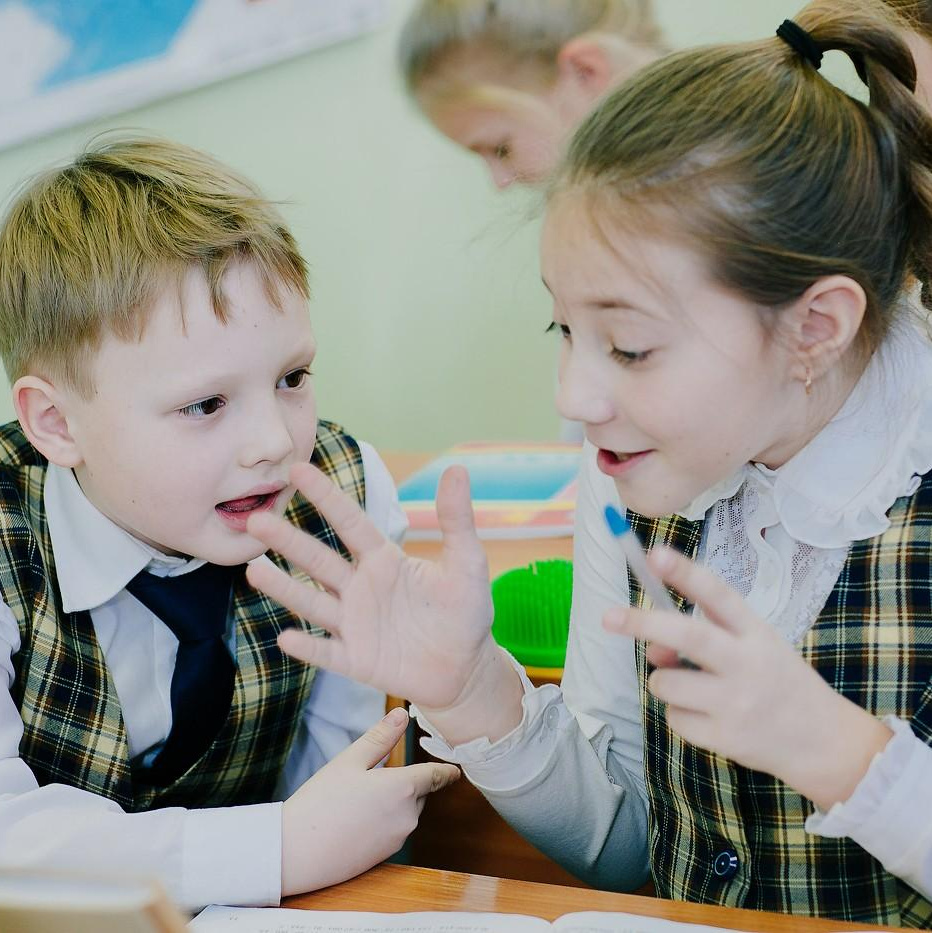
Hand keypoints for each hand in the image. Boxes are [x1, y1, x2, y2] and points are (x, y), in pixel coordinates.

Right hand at [246, 462, 524, 743]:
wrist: (465, 668)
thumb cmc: (465, 612)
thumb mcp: (467, 562)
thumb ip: (457, 520)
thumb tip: (457, 468)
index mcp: (384, 560)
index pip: (350, 522)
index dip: (325, 497)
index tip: (297, 469)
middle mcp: (361, 588)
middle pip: (319, 559)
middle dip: (288, 540)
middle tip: (255, 518)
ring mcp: (355, 624)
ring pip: (313, 603)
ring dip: (284, 588)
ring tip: (252, 569)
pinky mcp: (357, 660)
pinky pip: (328, 653)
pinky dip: (308, 647)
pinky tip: (286, 637)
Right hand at [281, 707, 459, 894]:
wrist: (295, 853)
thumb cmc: (320, 802)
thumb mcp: (350, 761)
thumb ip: (380, 737)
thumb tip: (402, 715)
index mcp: (404, 788)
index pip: (436, 776)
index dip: (446, 771)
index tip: (455, 770)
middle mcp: (408, 816)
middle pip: (419, 794)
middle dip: (406, 784)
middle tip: (372, 778)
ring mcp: (398, 839)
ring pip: (406, 812)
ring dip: (394, 803)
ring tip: (356, 800)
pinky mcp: (385, 857)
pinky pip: (393, 831)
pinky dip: (383, 822)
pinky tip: (354, 820)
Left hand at [604, 546, 891, 810]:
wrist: (822, 742)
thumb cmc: (776, 682)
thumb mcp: (753, 647)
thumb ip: (705, 635)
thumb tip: (652, 645)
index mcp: (756, 633)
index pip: (718, 594)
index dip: (684, 573)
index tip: (654, 554)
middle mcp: (747, 664)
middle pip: (687, 636)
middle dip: (643, 623)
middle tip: (608, 616)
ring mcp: (736, 703)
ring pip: (666, 682)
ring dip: (663, 680)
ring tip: (694, 689)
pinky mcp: (725, 738)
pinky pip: (675, 718)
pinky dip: (681, 715)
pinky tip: (710, 718)